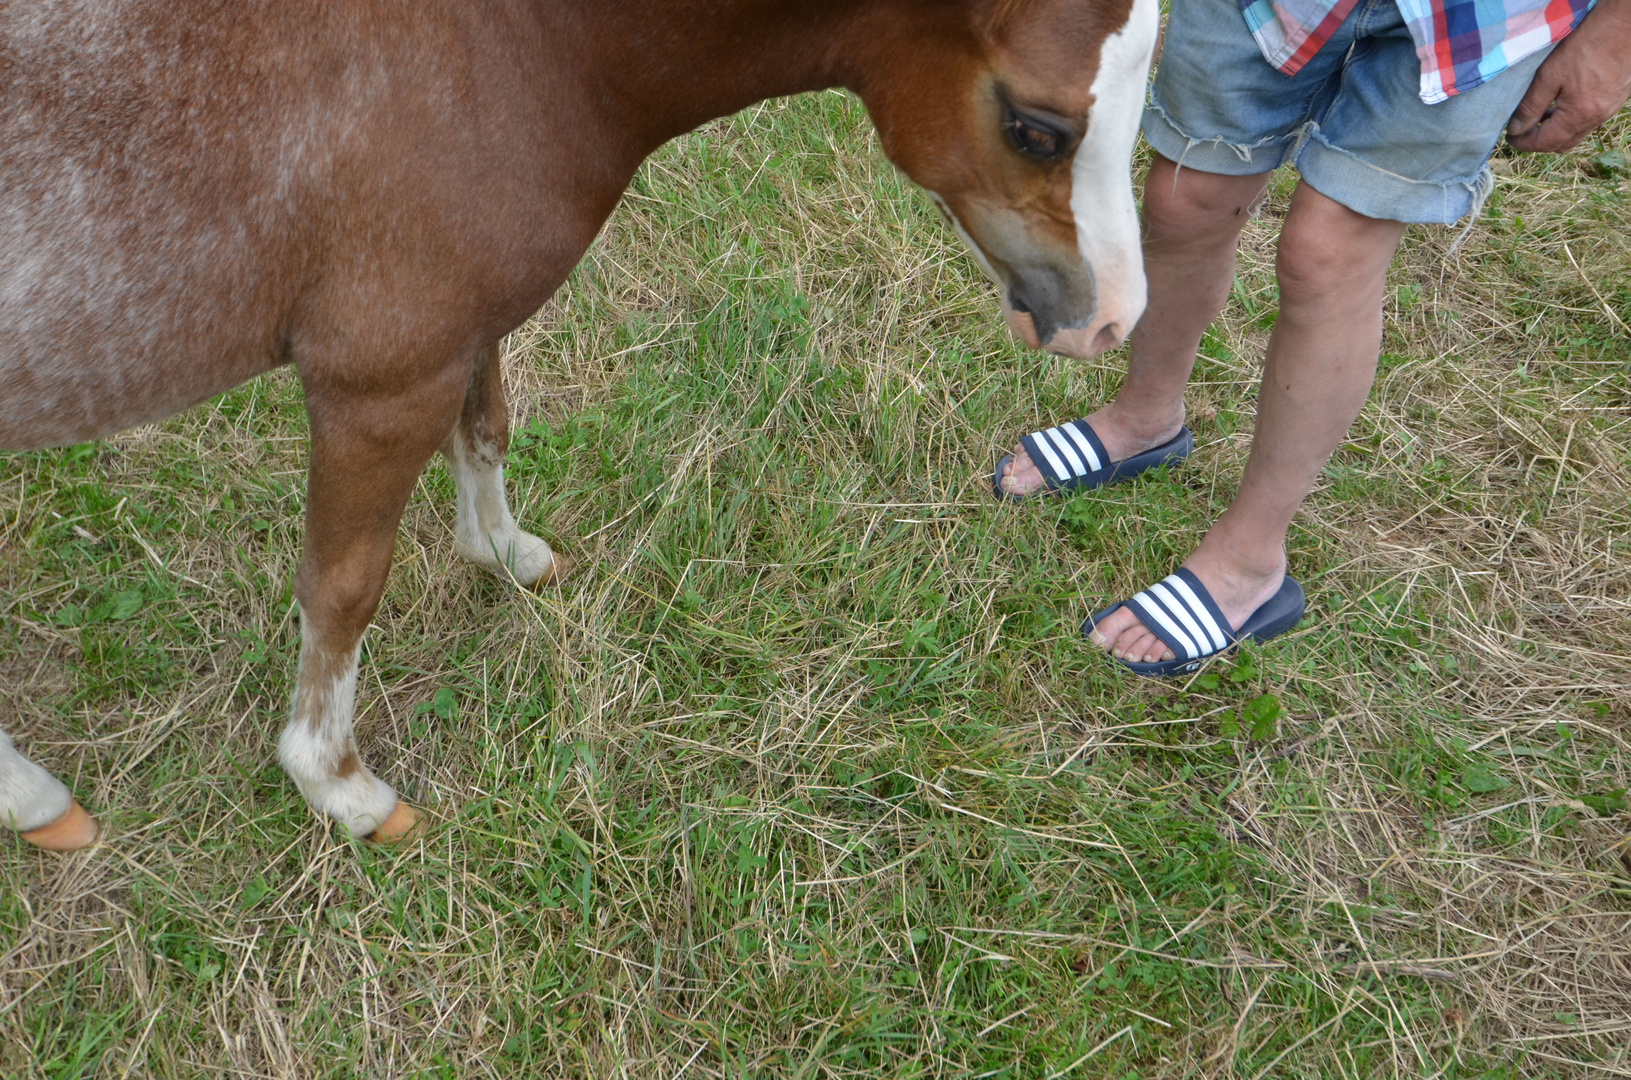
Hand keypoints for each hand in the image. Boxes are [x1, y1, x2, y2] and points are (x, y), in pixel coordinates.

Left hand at [1507, 0, 1630, 152]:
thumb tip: (1516, 128)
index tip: (1510, 137)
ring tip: (1540, 114)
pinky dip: (1572, 119)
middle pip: (1563, 143)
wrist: (1623, 24)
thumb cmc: (1586, 45)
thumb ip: (1531, 106)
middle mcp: (1597, 117)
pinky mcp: (1616, 98)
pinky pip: (1590, 120)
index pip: (1546, 143)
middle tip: (1522, 130)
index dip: (1524, 144)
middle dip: (1540, 141)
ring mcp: (1610, 109)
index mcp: (1579, 115)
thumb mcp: (1549, 75)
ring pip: (1578, 132)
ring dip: (1556, 130)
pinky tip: (1562, 103)